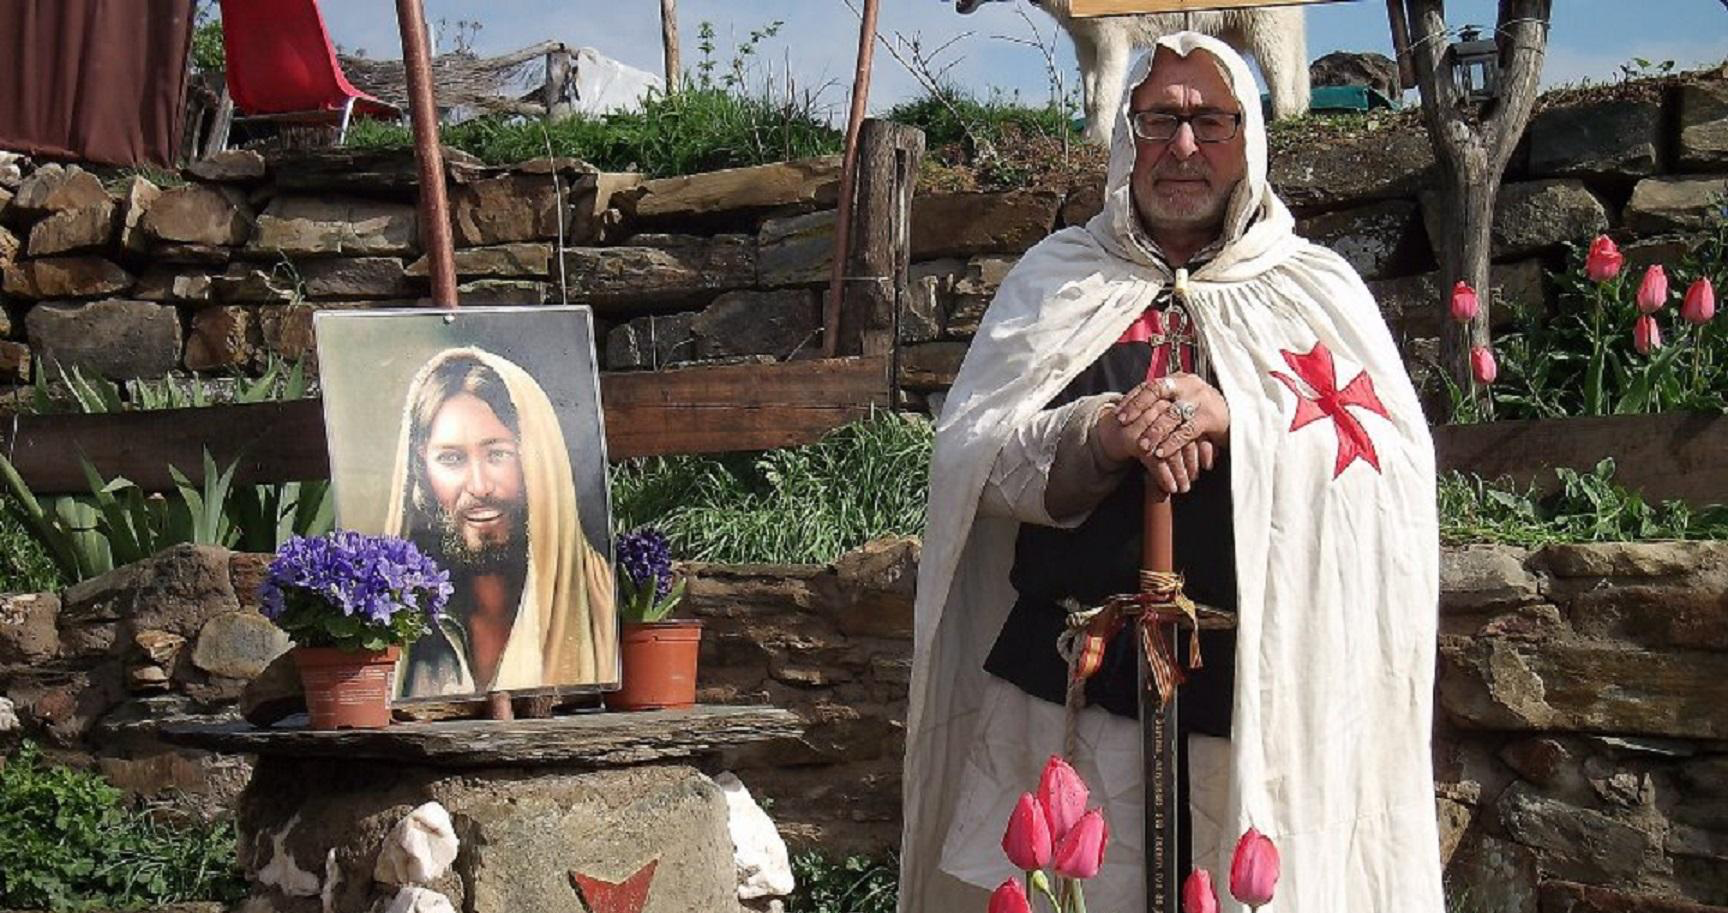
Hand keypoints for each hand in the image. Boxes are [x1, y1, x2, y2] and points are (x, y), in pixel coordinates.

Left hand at [1095, 374, 1228, 493]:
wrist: (1240, 416)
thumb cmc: (1205, 411)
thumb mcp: (1185, 401)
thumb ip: (1164, 402)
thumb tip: (1132, 407)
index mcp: (1180, 379)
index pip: (1151, 384)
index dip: (1132, 398)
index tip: (1117, 414)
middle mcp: (1189, 385)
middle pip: (1158, 391)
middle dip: (1138, 407)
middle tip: (1123, 424)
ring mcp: (1201, 399)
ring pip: (1171, 414)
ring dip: (1154, 431)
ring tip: (1142, 446)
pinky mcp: (1211, 417)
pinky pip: (1186, 431)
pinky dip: (1171, 443)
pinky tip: (1160, 453)